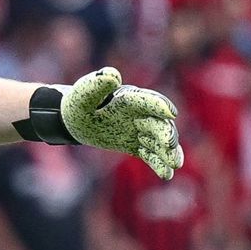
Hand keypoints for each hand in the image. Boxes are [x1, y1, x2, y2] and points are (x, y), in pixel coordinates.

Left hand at [60, 67, 182, 180]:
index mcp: (129, 98)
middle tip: (169, 145)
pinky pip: (150, 154)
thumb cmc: (79, 103)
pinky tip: (166, 175)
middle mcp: (140, 113)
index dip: (158, 105)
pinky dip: (158, 164)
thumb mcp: (83, 95)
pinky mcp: (136, 144)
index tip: (170, 113)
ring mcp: (140, 130)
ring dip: (168, 152)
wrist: (75, 119)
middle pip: (158, 123)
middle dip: (166, 134)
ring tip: (175, 164)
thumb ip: (97, 85)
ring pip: (158, 141)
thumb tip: (112, 74)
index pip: (147, 100)